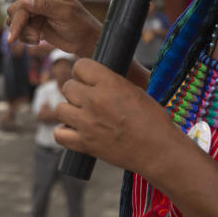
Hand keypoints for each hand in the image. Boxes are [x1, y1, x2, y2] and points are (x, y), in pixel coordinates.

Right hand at [6, 0, 101, 57]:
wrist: (86, 40)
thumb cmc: (80, 25)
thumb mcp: (65, 14)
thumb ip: (45, 6)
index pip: (23, 5)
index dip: (17, 21)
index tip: (14, 37)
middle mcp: (39, 0)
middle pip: (15, 12)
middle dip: (20, 27)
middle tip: (35, 37)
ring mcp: (36, 12)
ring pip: (15, 21)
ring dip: (23, 33)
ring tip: (38, 38)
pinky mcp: (35, 24)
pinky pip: (21, 30)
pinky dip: (25, 37)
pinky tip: (38, 40)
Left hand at [54, 59, 180, 172]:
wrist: (159, 150)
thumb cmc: (154, 120)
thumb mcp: (135, 91)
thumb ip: (112, 83)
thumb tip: (96, 79)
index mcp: (110, 84)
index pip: (80, 66)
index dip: (84, 72)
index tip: (89, 79)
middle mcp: (95, 101)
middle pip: (68, 86)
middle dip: (77, 91)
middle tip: (89, 99)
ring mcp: (87, 123)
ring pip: (60, 108)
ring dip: (70, 110)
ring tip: (83, 115)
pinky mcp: (84, 144)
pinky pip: (59, 134)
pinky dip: (64, 132)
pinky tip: (76, 131)